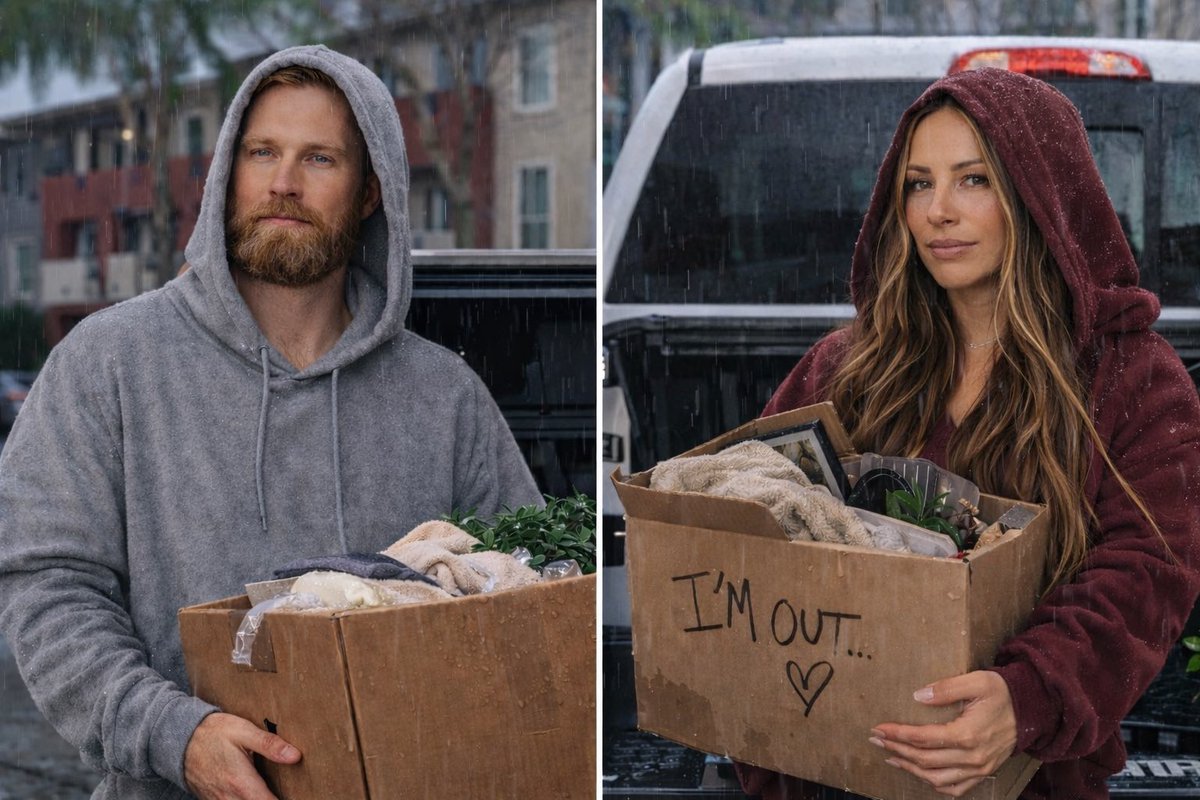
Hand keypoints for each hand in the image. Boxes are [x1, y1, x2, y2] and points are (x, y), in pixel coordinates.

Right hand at [184, 712, 301, 799]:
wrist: (179, 739)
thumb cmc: (213, 732)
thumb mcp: (243, 731)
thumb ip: (270, 744)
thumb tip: (295, 756)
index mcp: (241, 782)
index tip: (300, 796)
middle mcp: (229, 798)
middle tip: (292, 792)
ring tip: (272, 791)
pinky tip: (256, 793)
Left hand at [869, 671, 1016, 797]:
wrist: (1032, 710)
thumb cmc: (1003, 693)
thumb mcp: (977, 681)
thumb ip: (946, 688)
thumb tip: (919, 696)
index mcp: (968, 735)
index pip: (922, 738)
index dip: (897, 734)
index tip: (879, 728)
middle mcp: (972, 757)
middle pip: (925, 759)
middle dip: (896, 750)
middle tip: (876, 740)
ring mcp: (979, 768)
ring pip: (936, 778)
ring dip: (910, 769)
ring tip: (891, 757)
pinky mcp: (983, 772)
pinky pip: (955, 788)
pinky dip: (935, 784)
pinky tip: (920, 773)